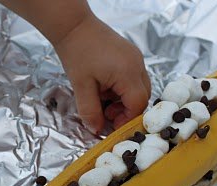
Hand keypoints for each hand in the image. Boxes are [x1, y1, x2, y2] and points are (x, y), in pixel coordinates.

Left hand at [54, 15, 150, 132]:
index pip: (138, 104)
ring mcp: (136, 58)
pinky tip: (105, 86)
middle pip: (142, 97)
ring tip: (102, 97)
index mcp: (128, 73)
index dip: (127, 119)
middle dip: (126, 110)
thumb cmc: (77, 52)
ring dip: (123, 99)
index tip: (112, 125)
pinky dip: (122, 88)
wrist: (74, 26)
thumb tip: (97, 129)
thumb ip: (90, 111)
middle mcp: (137, 64)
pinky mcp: (130, 55)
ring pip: (138, 88)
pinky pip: (133, 78)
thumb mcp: (81, 86)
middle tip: (106, 113)